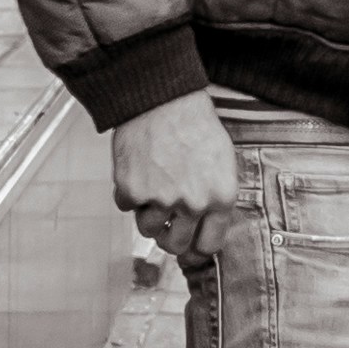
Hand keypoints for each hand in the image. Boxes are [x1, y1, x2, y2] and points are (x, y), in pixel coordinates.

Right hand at [110, 88, 239, 263]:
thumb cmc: (194, 126)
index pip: (209, 245)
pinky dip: (128, 193)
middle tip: (165, 224)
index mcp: (220, 198)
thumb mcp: (222, 163)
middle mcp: (193, 203)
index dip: (196, 247)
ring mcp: (161, 199)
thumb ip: (216, 198)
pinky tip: (138, 170)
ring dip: (147, 213)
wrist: (161, 100)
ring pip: (148, 229)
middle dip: (169, 237)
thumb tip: (207, 228)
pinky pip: (126, 206)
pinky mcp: (132, 190)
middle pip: (176, 245)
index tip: (189, 244)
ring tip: (152, 187)